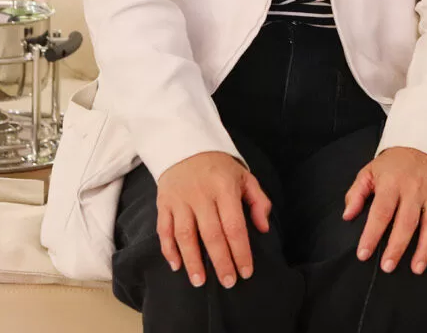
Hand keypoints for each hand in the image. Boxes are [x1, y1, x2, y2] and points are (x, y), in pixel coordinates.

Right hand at [155, 151, 272, 288]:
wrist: (185, 144)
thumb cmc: (219, 166)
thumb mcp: (245, 176)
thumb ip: (259, 201)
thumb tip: (263, 229)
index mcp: (225, 188)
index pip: (234, 225)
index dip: (241, 251)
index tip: (246, 271)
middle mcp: (201, 195)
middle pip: (211, 234)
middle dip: (221, 262)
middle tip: (228, 282)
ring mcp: (180, 199)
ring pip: (185, 235)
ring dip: (192, 261)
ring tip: (200, 282)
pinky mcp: (164, 203)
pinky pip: (164, 230)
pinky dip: (168, 249)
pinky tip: (176, 266)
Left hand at [343, 147, 426, 274]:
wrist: (423, 145)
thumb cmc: (393, 164)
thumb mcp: (369, 171)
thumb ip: (357, 193)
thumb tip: (347, 216)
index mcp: (392, 183)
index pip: (381, 212)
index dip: (371, 234)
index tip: (363, 254)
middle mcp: (414, 190)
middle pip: (407, 221)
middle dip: (397, 246)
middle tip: (388, 267)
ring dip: (425, 248)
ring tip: (416, 268)